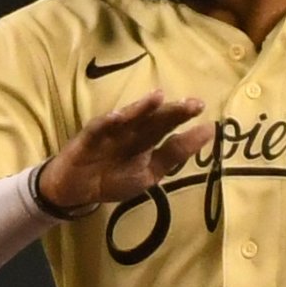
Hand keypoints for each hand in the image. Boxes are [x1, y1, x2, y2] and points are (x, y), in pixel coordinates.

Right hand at [37, 90, 212, 217]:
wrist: (77, 188)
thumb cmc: (115, 178)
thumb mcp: (151, 173)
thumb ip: (176, 154)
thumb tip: (208, 132)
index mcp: (147, 139)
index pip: (168, 127)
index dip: (184, 119)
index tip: (203, 111)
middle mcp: (132, 131)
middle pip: (153, 120)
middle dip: (171, 112)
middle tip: (192, 104)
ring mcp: (110, 132)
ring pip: (128, 119)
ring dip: (141, 109)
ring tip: (157, 98)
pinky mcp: (89, 137)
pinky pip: (99, 129)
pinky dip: (107, 123)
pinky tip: (118, 117)